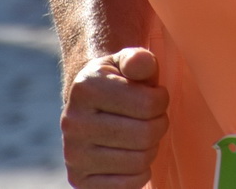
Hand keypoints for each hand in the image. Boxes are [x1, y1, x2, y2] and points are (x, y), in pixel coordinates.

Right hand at [61, 47, 169, 188]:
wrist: (89, 106)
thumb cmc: (119, 81)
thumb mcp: (127, 61)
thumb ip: (139, 59)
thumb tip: (140, 63)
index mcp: (86, 87)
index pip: (149, 104)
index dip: (161, 100)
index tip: (155, 96)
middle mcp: (73, 122)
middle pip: (146, 135)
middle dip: (159, 124)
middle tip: (153, 117)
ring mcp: (73, 154)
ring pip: (139, 161)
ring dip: (151, 147)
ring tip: (141, 134)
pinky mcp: (78, 179)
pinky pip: (128, 185)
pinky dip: (140, 172)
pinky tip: (132, 155)